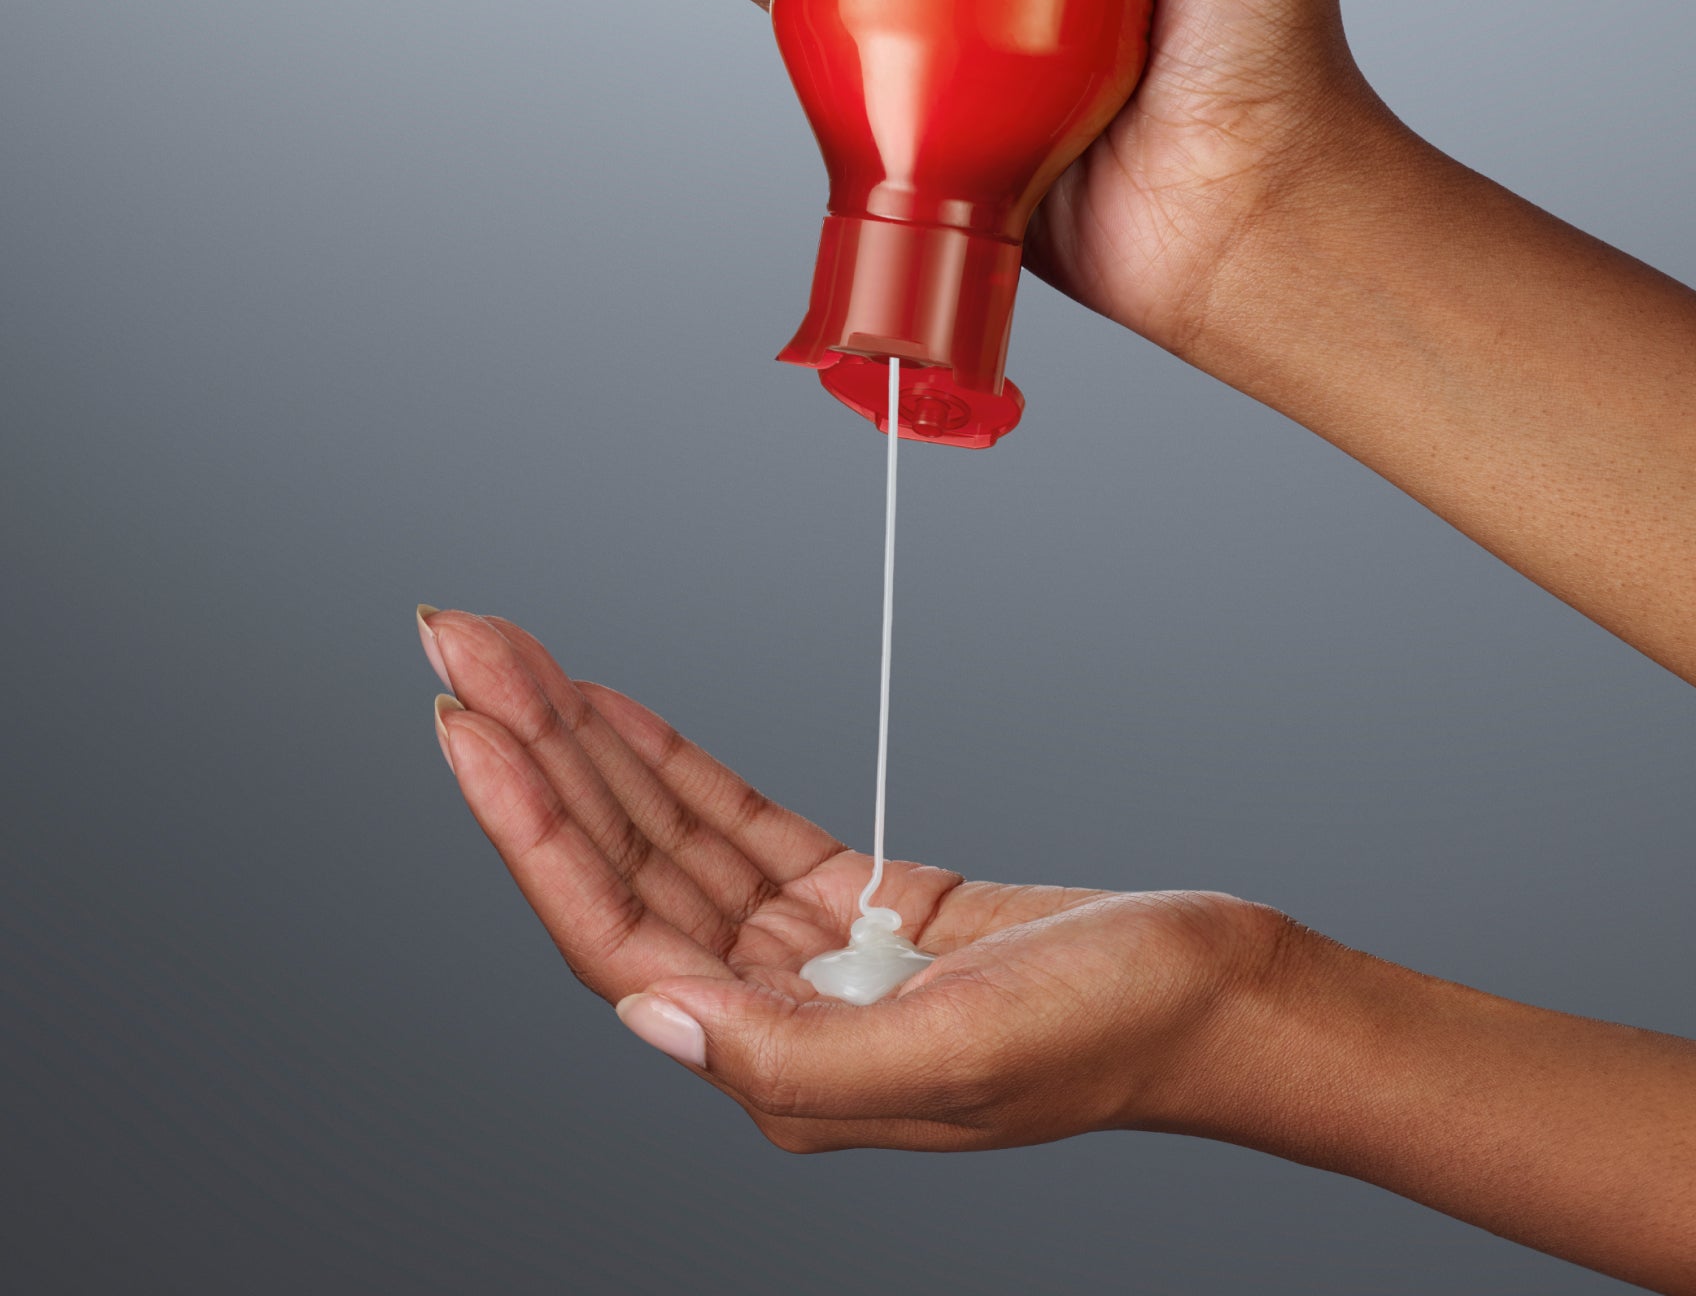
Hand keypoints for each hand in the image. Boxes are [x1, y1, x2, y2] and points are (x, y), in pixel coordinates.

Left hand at [420, 608, 1286, 1151]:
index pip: (615, 933)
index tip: (472, 721)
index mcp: (782, 1066)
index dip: (533, 825)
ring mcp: (812, 960)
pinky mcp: (859, 907)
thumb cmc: (1115, 1025)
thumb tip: (649, 1017)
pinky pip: (738, 827)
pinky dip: (675, 766)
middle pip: (621, 869)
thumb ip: (795, 1049)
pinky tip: (620, 715)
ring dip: (591, 746)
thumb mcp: (962, 1048)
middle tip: (463, 643)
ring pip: (670, 839)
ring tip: (517, 657)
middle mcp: (775, 1016)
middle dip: (535, 754)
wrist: (1218, 996)